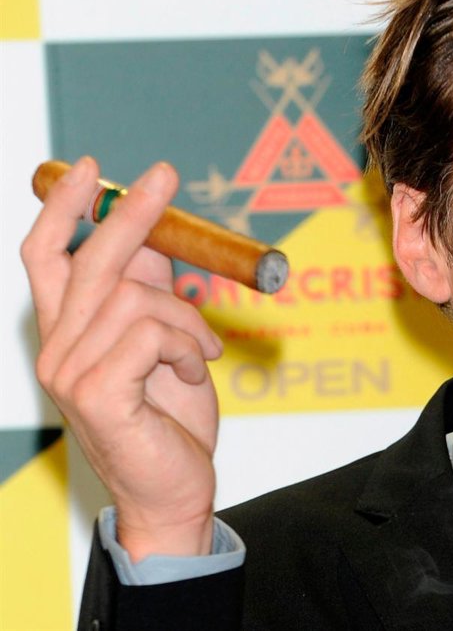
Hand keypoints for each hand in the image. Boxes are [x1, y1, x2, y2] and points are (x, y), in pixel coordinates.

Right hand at [21, 157, 223, 560]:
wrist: (174, 490)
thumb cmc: (170, 419)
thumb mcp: (165, 343)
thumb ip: (151, 293)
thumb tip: (150, 236)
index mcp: (68, 333)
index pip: (45, 258)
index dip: (63, 210)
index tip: (90, 169)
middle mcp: (57, 349)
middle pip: (88, 261)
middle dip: (129, 212)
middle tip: (165, 175)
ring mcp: (70, 373)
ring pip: (137, 298)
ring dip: (187, 320)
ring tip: (200, 355)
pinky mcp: (97, 394)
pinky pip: (152, 334)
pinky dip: (187, 347)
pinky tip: (193, 374)